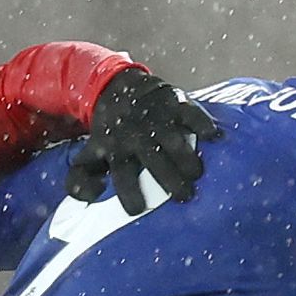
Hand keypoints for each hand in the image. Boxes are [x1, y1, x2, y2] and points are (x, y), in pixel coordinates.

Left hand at [68, 68, 221, 214]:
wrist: (116, 85)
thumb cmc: (110, 131)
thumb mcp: (91, 153)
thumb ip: (82, 180)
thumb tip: (89, 196)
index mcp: (116, 149)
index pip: (122, 176)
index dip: (130, 194)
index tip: (139, 210)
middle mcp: (136, 134)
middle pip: (154, 160)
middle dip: (169, 180)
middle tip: (185, 195)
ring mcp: (155, 117)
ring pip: (173, 140)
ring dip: (187, 158)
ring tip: (197, 173)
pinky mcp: (173, 101)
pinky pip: (190, 113)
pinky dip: (202, 124)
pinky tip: (213, 137)